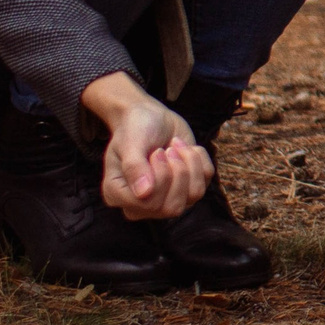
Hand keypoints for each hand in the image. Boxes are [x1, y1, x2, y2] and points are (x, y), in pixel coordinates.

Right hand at [81, 73, 212, 220]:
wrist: (150, 117)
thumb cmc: (134, 129)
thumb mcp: (130, 143)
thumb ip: (134, 167)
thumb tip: (144, 194)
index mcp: (119, 196)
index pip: (148, 205)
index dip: (160, 178)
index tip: (156, 153)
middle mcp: (142, 205)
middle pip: (172, 207)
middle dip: (177, 172)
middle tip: (167, 150)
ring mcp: (167, 199)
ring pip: (193, 195)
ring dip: (190, 164)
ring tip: (176, 147)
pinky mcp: (187, 188)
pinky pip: (206, 182)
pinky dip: (199, 159)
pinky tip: (185, 148)